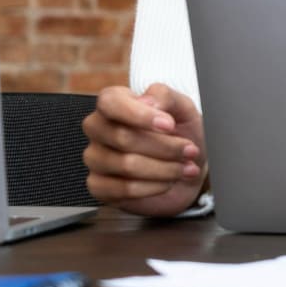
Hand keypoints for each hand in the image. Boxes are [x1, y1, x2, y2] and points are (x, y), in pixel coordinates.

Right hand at [82, 83, 206, 216]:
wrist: (189, 167)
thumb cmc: (183, 133)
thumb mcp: (183, 108)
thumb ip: (165, 97)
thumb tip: (147, 102)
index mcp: (114, 103)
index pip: (110, 102)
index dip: (140, 115)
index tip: (169, 125)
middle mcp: (99, 128)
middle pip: (123, 137)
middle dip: (165, 147)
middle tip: (190, 150)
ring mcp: (95, 157)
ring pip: (126, 165)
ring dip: (164, 169)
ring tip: (185, 168)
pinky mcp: (98, 186)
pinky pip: (123, 189)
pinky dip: (153, 187)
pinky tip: (167, 182)